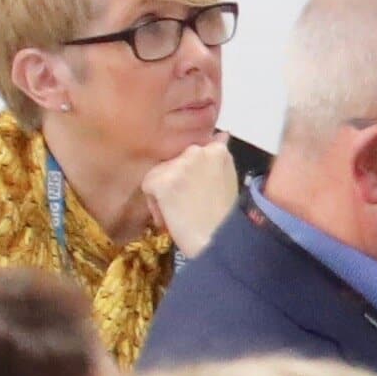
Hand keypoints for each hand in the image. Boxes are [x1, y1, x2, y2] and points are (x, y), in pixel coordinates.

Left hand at [148, 135, 239, 254]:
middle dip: (177, 180)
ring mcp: (179, 164)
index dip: (193, 173)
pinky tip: (173, 217)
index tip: (201, 191)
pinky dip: (156, 206)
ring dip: (165, 193)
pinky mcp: (162, 179)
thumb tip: (221, 134)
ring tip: (183, 212)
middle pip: (173, 161)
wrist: (218, 241)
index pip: (192, 152)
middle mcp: (197, 150)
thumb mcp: (228, 178)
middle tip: (191, 204)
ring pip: (158, 173)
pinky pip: (148, 188)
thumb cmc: (225, 217)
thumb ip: (217, 158)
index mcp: (217, 149)